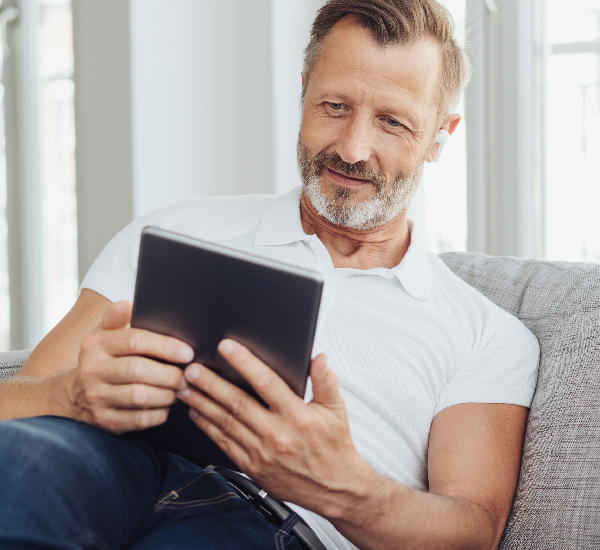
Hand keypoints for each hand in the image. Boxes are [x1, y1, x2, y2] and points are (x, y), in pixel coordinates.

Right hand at [66, 301, 194, 433]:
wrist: (72, 397)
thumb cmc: (102, 359)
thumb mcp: (104, 335)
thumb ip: (118, 318)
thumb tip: (129, 304)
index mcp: (95, 344)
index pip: (135, 341)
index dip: (165, 346)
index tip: (188, 352)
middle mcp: (92, 370)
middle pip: (138, 370)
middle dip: (170, 373)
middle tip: (187, 375)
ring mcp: (96, 397)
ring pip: (139, 396)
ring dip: (166, 394)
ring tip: (178, 389)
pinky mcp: (103, 421)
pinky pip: (138, 419)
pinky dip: (158, 414)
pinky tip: (164, 407)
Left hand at [178, 339, 378, 518]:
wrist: (335, 489)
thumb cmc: (334, 446)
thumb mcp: (337, 409)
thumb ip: (325, 380)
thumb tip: (317, 357)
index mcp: (297, 415)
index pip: (266, 382)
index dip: (244, 362)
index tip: (225, 347)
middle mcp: (276, 433)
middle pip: (237, 403)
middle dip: (211, 383)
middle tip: (191, 368)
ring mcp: (262, 452)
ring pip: (226, 423)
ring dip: (202, 403)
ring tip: (185, 387)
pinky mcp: (252, 467)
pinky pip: (225, 444)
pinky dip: (208, 428)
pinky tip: (196, 414)